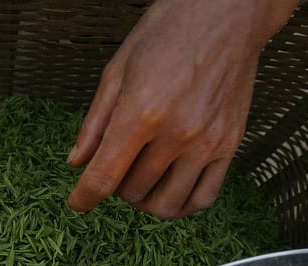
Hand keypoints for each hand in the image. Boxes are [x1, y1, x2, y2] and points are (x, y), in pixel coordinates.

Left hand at [67, 0, 297, 217]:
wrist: (226, 13)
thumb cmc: (169, 32)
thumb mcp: (117, 70)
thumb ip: (95, 123)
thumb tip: (77, 163)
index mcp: (141, 112)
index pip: (104, 177)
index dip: (84, 198)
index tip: (78, 202)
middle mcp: (177, 133)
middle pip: (132, 192)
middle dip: (116, 186)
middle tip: (117, 165)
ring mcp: (207, 142)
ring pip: (166, 204)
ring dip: (146, 200)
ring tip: (142, 178)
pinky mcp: (230, 145)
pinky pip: (203, 198)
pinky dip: (181, 205)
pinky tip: (170, 189)